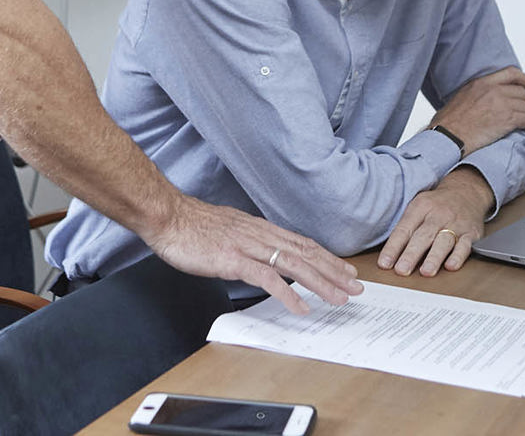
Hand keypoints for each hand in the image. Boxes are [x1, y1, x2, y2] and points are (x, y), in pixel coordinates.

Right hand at [146, 195, 363, 314]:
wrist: (168, 216)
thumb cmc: (192, 225)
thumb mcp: (228, 230)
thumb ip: (247, 242)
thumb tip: (259, 255)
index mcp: (259, 229)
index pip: (301, 243)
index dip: (326, 257)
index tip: (344, 269)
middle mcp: (260, 235)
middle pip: (305, 253)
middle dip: (333, 271)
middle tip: (356, 286)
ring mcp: (248, 246)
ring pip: (294, 265)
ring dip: (321, 283)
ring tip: (340, 298)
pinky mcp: (234, 260)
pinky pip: (267, 278)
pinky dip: (288, 294)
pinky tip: (301, 307)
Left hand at [377, 167, 493, 276]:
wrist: (466, 191)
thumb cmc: (437, 204)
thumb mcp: (418, 207)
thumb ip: (407, 228)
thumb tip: (390, 254)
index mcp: (420, 207)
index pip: (404, 229)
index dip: (393, 247)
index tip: (385, 263)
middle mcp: (437, 215)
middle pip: (422, 236)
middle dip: (411, 254)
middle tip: (401, 270)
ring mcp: (455, 223)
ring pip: (443, 241)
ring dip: (433, 258)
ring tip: (425, 272)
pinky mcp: (471, 233)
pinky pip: (464, 245)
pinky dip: (458, 256)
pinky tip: (451, 266)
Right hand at [430, 66, 524, 153]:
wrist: (448, 135)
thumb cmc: (449, 121)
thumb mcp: (462, 96)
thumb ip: (477, 92)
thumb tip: (486, 99)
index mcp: (482, 82)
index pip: (510, 73)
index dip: (522, 79)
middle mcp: (494, 90)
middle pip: (522, 93)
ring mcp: (501, 104)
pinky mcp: (507, 120)